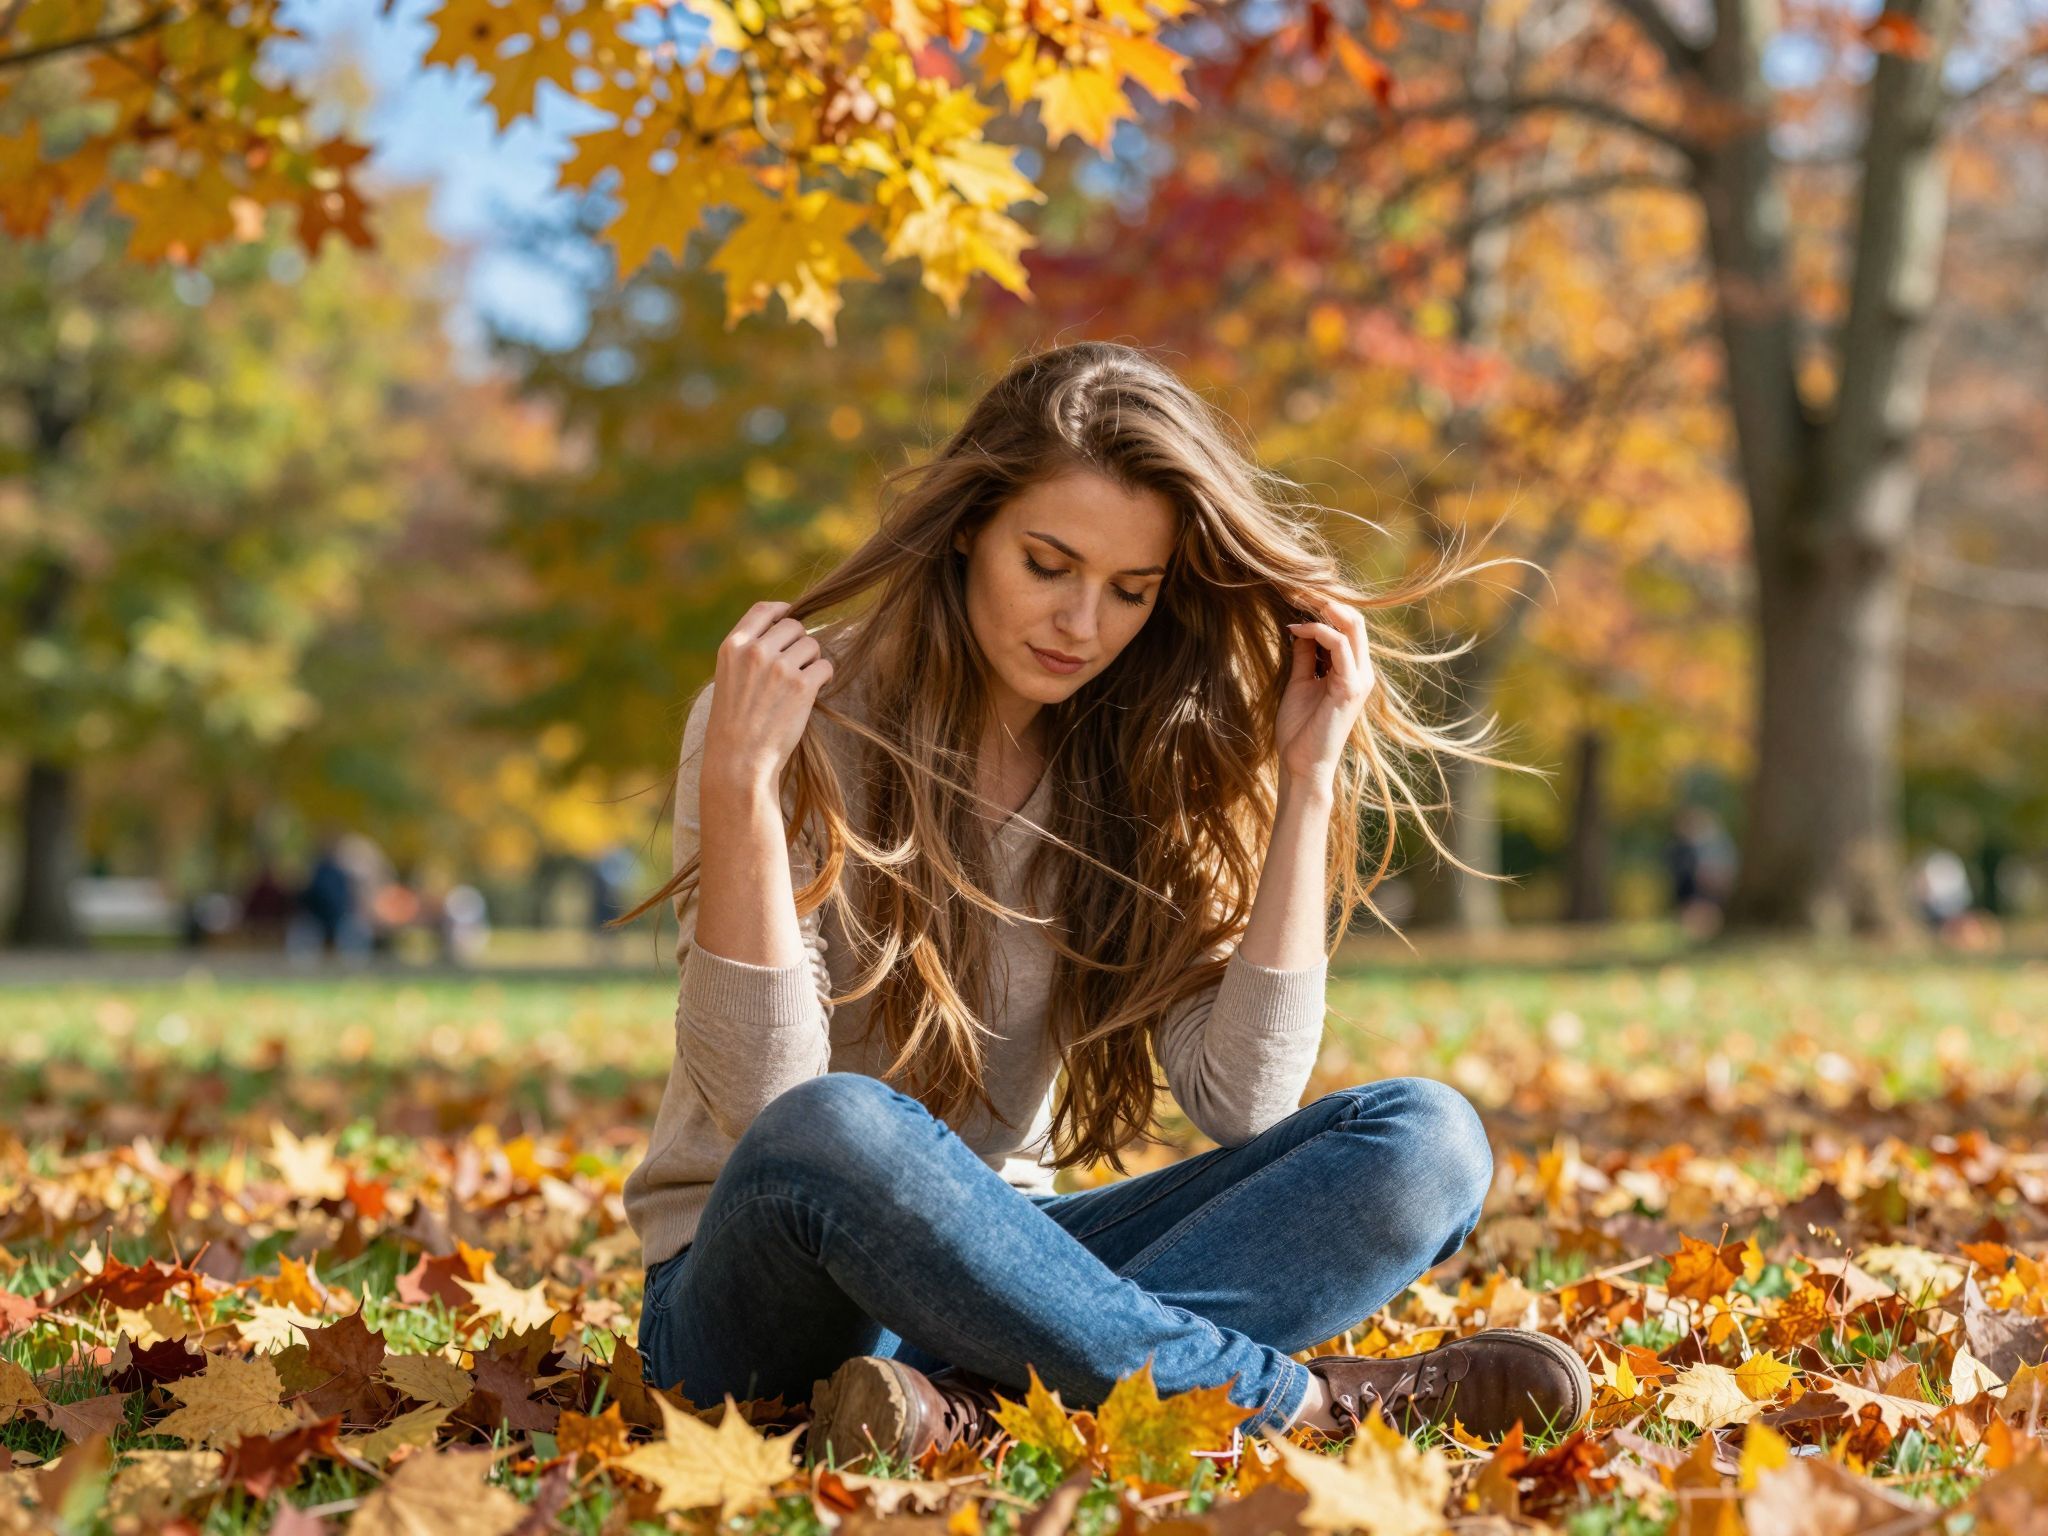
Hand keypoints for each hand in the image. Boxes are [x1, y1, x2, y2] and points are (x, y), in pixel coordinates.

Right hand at [704, 600, 833, 794]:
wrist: (738, 761)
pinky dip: (824, 677)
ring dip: (813, 660)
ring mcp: (780, 667)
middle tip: (797, 666)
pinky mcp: (802, 686)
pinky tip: (814, 691)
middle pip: (793, 626)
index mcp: (733, 646)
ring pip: (812, 644)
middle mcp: (756, 651)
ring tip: (802, 683)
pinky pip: (825, 666)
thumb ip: (748, 654)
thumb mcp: (728, 679)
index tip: (791, 615)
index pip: (763, 611)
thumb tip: (783, 632)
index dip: (782, 610)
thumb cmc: (733, 725)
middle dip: (799, 642)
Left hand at [1276, 599, 1374, 791]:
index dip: (1324, 607)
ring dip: (1323, 608)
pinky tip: (1296, 630)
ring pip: (1352, 625)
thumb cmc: (1300, 728)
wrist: (1302, 763)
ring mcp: (1359, 678)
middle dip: (1325, 600)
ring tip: (1297, 600)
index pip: (1347, 626)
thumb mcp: (1299, 682)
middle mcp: (1361, 671)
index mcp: (1351, 670)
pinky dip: (1318, 631)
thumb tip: (1299, 628)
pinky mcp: (1350, 686)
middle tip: (1296, 589)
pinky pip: (1339, 645)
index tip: (1294, 597)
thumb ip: (1305, 656)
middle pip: (1354, 619)